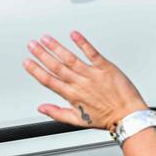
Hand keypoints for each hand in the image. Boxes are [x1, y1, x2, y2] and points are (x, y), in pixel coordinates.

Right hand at [24, 32, 146, 131]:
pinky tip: (73, 34)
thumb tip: (41, 108)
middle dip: (42, 54)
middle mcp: (80, 84)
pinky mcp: (105, 67)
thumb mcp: (78, 121)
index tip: (27, 62)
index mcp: (72, 96)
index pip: (49, 81)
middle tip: (31, 44)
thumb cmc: (106, 119)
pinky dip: (83, 43)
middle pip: (56, 67)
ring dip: (57, 47)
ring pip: (70, 58)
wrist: (128, 116)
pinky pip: (92, 53)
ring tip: (46, 38)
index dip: (36, 71)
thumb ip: (57, 113)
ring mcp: (92, 74)